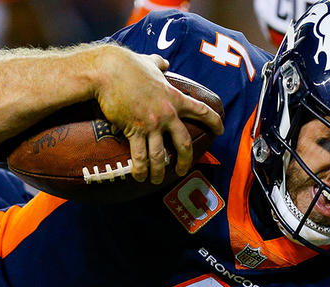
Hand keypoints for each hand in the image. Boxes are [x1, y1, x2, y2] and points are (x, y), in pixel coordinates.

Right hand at [94, 49, 223, 183]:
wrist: (108, 71)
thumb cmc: (127, 64)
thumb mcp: (149, 62)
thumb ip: (159, 64)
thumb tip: (164, 62)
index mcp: (174, 97)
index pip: (202, 111)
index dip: (214, 122)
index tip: (221, 131)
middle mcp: (167, 113)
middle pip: (184, 143)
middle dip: (185, 160)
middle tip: (183, 171)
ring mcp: (151, 124)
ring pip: (161, 156)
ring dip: (159, 171)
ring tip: (155, 180)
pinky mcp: (134, 130)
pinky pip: (140, 156)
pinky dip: (140, 170)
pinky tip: (139, 177)